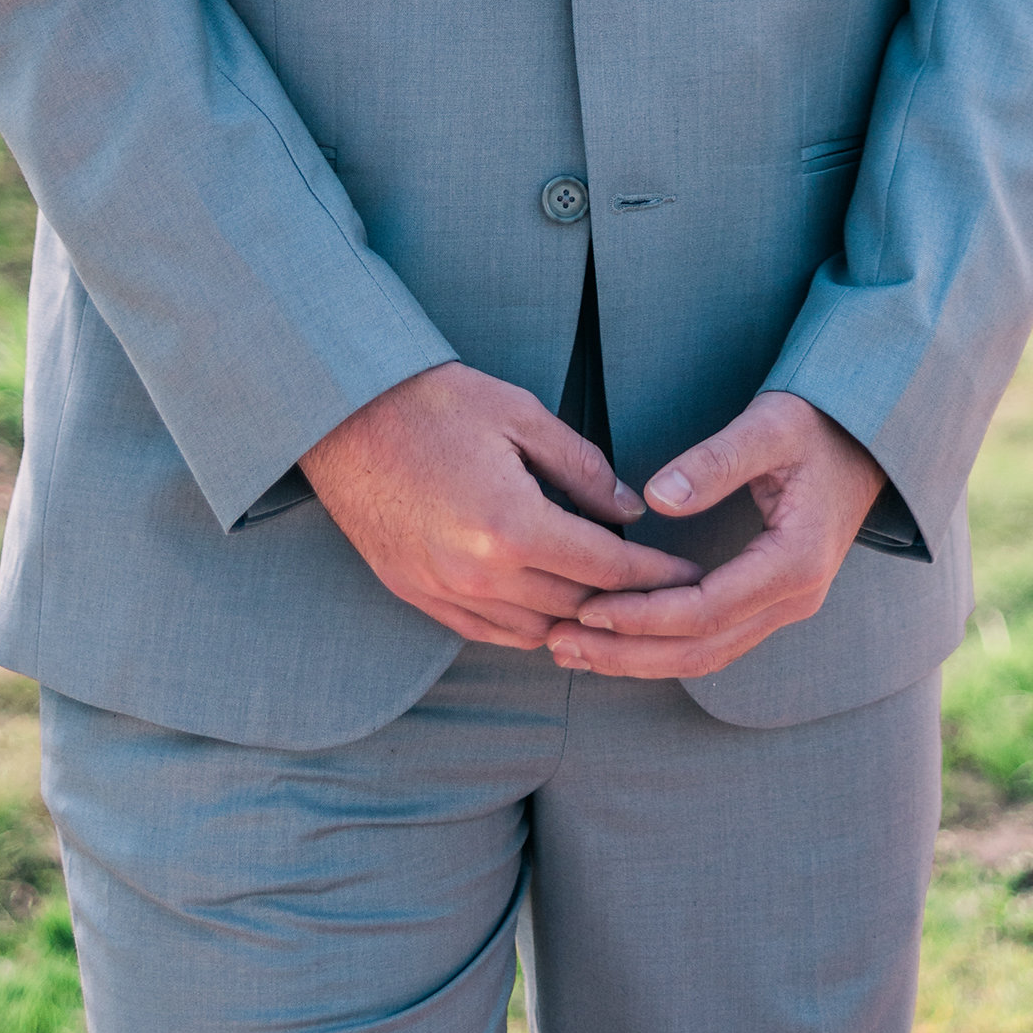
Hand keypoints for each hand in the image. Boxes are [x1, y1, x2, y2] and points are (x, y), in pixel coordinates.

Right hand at [301, 362, 702, 649]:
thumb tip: (630, 512)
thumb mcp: (520, 415)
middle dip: (627, 602)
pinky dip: (525, 626)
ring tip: (610, 601)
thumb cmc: (434, 400)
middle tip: (665, 591)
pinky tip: (547, 608)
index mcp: (511, 526)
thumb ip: (583, 469)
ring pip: (534, 631)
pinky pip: (485, 633)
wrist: (339, 411)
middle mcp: (478, 574)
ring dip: (576, 620)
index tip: (693, 573)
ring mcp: (442, 591)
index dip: (657, 574)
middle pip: (576, 609)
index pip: (606, 568)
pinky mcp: (414, 593)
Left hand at [546, 391, 880, 679]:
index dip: (642, 613)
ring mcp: (787, 605)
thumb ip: (715, 462)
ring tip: (574, 650)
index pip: (706, 608)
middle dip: (628, 651)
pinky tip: (620, 639)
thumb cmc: (816, 423)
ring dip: (640, 658)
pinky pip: (716, 639)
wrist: (867, 433)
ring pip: (708, 654)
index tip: (586, 605)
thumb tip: (655, 498)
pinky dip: (665, 646)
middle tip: (562, 644)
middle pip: (702, 648)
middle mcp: (796, 597)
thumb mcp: (769, 426)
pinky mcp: (774, 600)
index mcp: (795, 561)